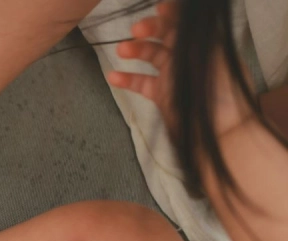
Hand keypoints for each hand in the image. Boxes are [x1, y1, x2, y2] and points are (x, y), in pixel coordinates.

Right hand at [107, 2, 249, 137]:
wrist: (221, 134)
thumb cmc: (223, 95)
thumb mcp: (214, 58)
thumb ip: (197, 38)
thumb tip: (182, 16)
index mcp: (204, 45)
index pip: (186, 22)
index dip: (171, 12)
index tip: (159, 9)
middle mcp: (189, 56)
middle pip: (166, 34)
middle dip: (150, 28)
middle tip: (136, 30)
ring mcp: (174, 74)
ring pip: (151, 55)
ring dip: (135, 50)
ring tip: (121, 50)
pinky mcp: (162, 94)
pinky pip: (142, 82)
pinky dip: (127, 79)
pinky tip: (113, 76)